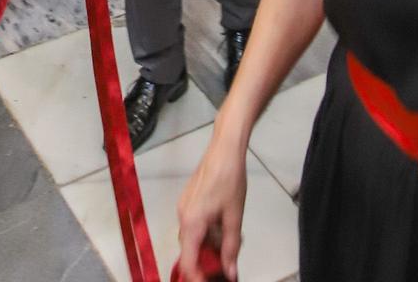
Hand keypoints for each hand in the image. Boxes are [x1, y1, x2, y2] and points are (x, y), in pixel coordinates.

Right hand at [176, 137, 246, 281]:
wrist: (225, 148)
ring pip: (193, 237)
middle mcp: (182, 217)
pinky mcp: (188, 199)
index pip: (187, 263)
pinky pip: (194, 225)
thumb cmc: (230, 181)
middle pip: (190, 251)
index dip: (197, 278)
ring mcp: (183, 207)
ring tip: (230, 239)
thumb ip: (231, 248)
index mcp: (191, 223)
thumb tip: (230, 273)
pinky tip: (223, 224)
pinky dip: (206, 232)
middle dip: (207, 260)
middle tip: (227, 261)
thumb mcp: (234, 217)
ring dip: (209, 245)